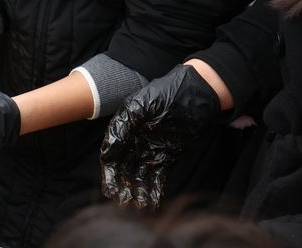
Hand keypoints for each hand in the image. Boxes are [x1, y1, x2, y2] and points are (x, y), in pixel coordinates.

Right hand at [101, 64, 221, 208]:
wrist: (193, 95)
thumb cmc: (164, 94)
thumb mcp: (139, 105)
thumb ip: (123, 125)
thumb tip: (108, 148)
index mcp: (124, 130)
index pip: (111, 156)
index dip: (109, 174)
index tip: (109, 189)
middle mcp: (134, 143)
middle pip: (124, 170)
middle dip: (122, 186)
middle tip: (123, 202)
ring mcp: (151, 150)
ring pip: (140, 176)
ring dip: (138, 191)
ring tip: (139, 206)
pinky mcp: (167, 156)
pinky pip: (159, 176)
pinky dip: (155, 189)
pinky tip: (153, 201)